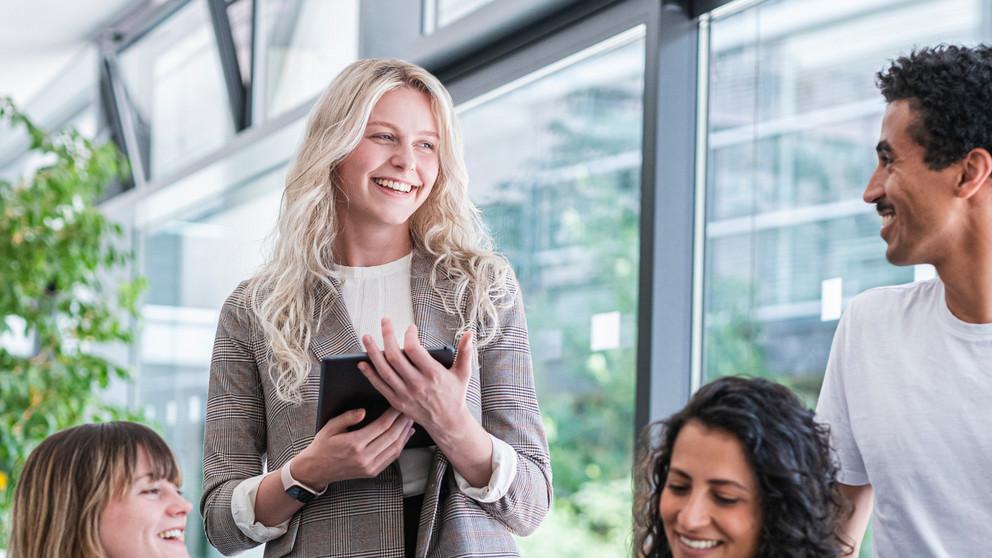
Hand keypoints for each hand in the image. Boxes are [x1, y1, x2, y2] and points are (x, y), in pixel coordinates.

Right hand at [294, 407, 413, 488]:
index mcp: (354, 444)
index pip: (382, 426)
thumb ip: (347, 417)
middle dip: (403, 422)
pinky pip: (392, 458)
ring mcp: (369, 467)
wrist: (316, 470)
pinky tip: (405, 436)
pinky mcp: (372, 472)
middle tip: (409, 410)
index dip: (394, 414)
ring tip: (410, 421)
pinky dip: (401, 445)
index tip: (399, 405)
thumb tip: (363, 411)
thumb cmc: (323, 446)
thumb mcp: (330, 427)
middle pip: (392, 436)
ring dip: (405, 433)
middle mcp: (364, 457)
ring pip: (395, 448)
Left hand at [359, 318, 474, 437]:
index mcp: (433, 374)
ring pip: (383, 370)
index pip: (414, 350)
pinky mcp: (397, 401)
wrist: (447, 422)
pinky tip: (362, 363)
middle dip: (387, 336)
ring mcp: (404, 393)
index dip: (409, 335)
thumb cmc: (455, 395)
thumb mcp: (463, 373)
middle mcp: (416, 384)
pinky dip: (369, 374)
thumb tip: (469, 334)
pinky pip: (380, 385)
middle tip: (384, 322)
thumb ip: (465, 352)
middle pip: (395, 357)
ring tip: (366, 338)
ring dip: (372, 352)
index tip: (410, 328)